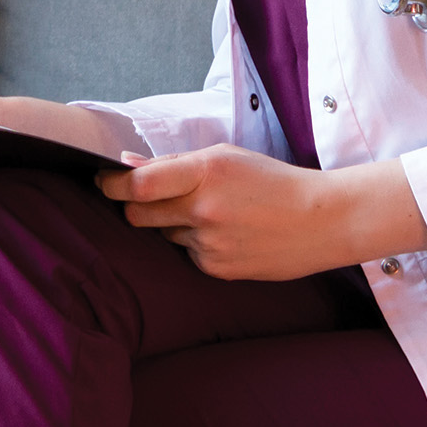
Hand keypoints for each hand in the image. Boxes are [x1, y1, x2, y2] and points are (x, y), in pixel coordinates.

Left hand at [95, 145, 426, 280]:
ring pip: (166, 235)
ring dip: (175, 225)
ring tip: (215, 214)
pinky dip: (198, 245)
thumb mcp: (226, 157)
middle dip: (136, 208)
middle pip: (139, 215)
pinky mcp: (219, 269)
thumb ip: (174, 164)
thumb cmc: (272, 181)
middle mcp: (204, 209)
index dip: (111, 185)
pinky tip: (229, 235)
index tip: (102, 181)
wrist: (324, 220)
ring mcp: (211, 243)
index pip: (138, 184)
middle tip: (150, 199)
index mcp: (205, 172)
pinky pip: (189, 255)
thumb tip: (127, 166)